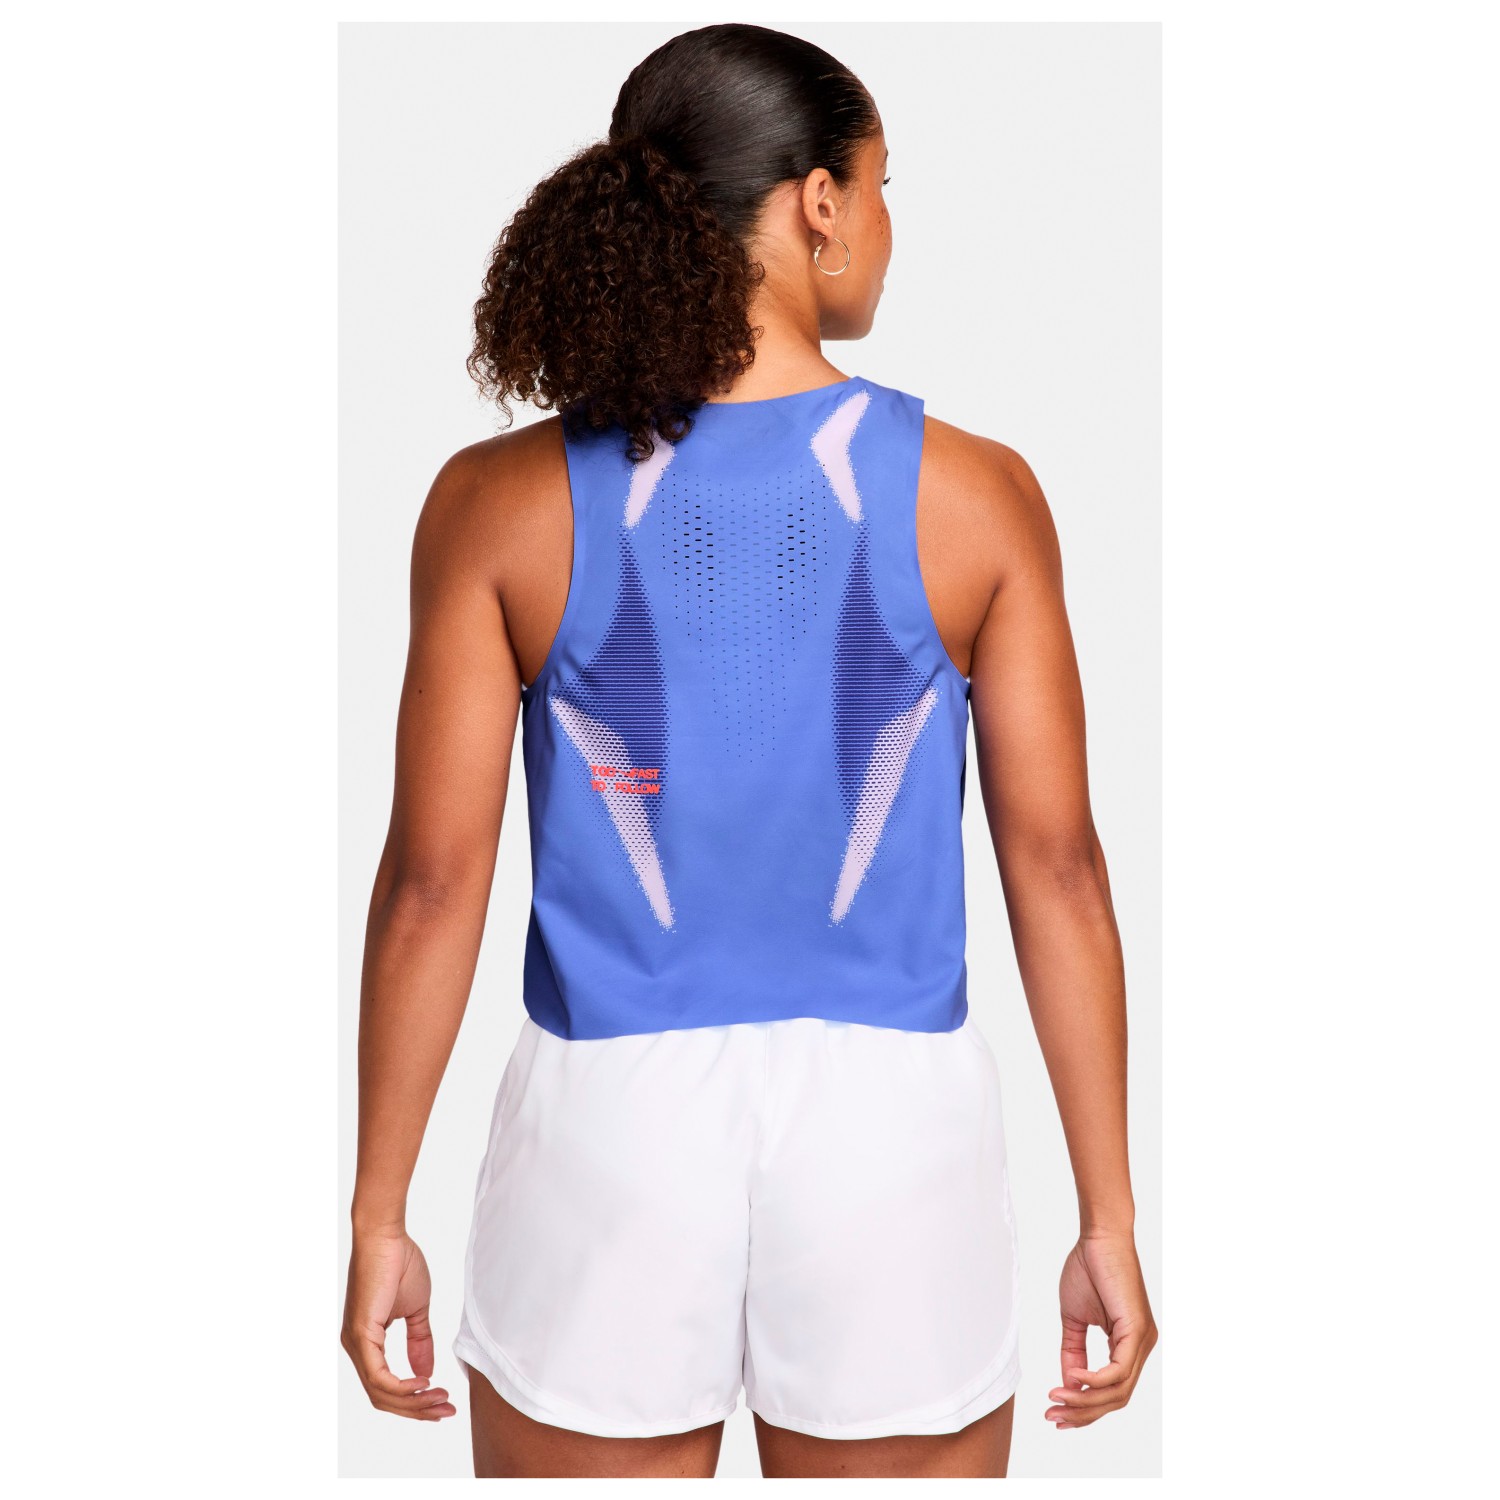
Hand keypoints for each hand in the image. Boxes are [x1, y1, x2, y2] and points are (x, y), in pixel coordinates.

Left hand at [341, 1227, 455, 1420]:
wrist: (386, 1236)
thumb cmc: (399, 1263)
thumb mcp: (416, 1309)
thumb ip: (419, 1341)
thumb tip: (426, 1373)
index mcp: (367, 1343)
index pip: (386, 1387)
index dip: (414, 1401)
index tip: (443, 1402)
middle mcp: (356, 1348)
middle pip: (384, 1398)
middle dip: (418, 1409)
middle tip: (447, 1411)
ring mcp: (355, 1344)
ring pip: (381, 1393)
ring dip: (414, 1402)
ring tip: (441, 1399)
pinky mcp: (360, 1335)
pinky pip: (379, 1377)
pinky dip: (402, 1387)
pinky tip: (423, 1384)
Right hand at [1046, 1230, 1156, 1428]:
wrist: (1099, 1236)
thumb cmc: (1088, 1269)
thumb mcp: (1075, 1319)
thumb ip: (1073, 1352)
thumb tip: (1068, 1386)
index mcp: (1128, 1346)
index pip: (1110, 1392)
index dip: (1083, 1409)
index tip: (1055, 1414)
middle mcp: (1141, 1348)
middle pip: (1115, 1398)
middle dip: (1082, 1413)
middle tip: (1051, 1416)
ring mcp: (1143, 1341)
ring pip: (1118, 1391)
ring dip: (1085, 1401)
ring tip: (1056, 1400)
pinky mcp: (1138, 1331)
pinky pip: (1119, 1371)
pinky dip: (1095, 1380)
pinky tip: (1073, 1380)